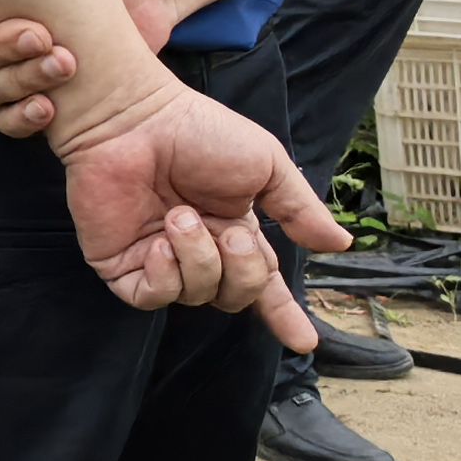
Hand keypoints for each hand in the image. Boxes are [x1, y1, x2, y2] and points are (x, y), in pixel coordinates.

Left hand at [53, 79, 340, 347]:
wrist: (136, 120)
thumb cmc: (198, 133)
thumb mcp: (267, 166)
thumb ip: (300, 210)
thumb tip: (340, 243)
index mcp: (235, 232)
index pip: (264, 285)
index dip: (284, 314)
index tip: (305, 341)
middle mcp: (199, 252)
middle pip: (236, 296)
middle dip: (243, 271)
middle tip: (232, 233)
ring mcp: (158, 261)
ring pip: (196, 297)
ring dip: (199, 258)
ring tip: (180, 215)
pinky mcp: (120, 265)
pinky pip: (152, 297)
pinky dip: (164, 275)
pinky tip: (160, 242)